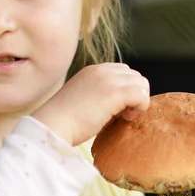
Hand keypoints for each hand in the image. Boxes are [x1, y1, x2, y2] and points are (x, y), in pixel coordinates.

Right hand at [32, 63, 149, 146]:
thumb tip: (122, 105)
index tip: (117, 107)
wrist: (53, 125)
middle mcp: (101, 70)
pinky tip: (127, 118)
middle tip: (123, 114)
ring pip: (141, 83)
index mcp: (92, 71)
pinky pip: (141, 95)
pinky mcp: (114, 93)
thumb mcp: (83, 100)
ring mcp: (108, 80)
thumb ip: (100, 95)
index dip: (125, 89)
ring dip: (138, 100)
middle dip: (134, 94)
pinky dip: (141, 107)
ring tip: (124, 116)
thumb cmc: (65, 122)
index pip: (122, 71)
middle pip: (135, 75)